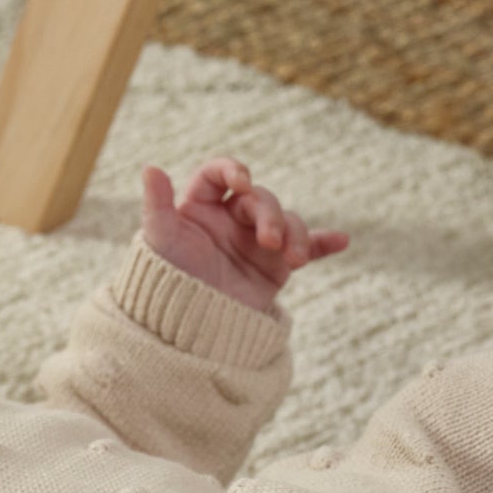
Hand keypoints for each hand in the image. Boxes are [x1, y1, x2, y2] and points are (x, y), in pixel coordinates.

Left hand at [140, 158, 348, 312]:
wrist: (187, 324)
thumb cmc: (166, 278)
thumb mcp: (159, 239)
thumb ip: (157, 204)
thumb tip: (150, 168)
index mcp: (200, 205)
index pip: (220, 175)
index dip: (233, 171)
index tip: (241, 182)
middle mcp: (231, 217)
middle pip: (259, 200)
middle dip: (269, 216)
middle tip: (268, 241)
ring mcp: (257, 240)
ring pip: (286, 221)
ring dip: (295, 234)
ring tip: (294, 258)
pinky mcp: (276, 265)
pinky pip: (306, 248)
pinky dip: (323, 244)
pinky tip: (342, 240)